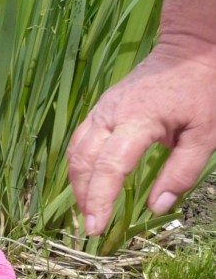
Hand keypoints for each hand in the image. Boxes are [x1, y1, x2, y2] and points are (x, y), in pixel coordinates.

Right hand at [67, 41, 215, 234]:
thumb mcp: (206, 134)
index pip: (110, 167)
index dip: (100, 200)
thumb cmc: (203, 90)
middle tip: (91, 227)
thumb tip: (157, 207)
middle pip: (84, 160)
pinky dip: (80, 164)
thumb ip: (182, 172)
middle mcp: (111, 113)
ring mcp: (102, 108)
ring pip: (76, 150)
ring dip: (78, 182)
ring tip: (88, 208)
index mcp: (138, 120)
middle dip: (83, 196)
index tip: (97, 228)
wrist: (189, 49)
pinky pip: (81, 139)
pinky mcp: (101, 107)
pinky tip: (89, 181)